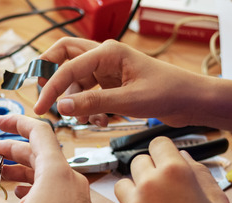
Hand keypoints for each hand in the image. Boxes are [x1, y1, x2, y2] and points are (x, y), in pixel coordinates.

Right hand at [0, 114, 103, 202]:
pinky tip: (22, 199)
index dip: (16, 122)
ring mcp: (76, 196)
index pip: (38, 131)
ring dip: (24, 170)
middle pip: (40, 152)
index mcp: (54, 171)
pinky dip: (36, 187)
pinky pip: (55, 190)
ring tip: (4, 175)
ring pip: (47, 173)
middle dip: (14, 149)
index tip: (1, 122)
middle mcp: (70, 179)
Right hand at [33, 37, 207, 127]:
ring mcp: (107, 69)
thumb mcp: (127, 101)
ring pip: (74, 79)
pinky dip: (87, 107)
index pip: (67, 67)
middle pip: (63, 57)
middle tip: (44, 97)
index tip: (40, 108)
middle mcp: (105, 56)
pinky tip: (99, 121)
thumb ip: (91, 103)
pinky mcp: (111, 83)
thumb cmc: (168, 92)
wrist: (191, 100)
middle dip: (51, 77)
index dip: (50, 88)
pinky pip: (88, 92)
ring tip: (86, 120)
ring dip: (74, 100)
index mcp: (108, 52)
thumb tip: (61, 106)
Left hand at [113, 137, 231, 202]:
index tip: (166, 162)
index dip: (163, 153)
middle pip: (138, 162)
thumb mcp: (216, 196)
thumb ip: (197, 170)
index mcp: (175, 171)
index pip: (157, 143)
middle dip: (149, 171)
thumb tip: (181, 156)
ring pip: (123, 185)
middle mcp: (150, 184)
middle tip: (164, 190)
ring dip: (135, 191)